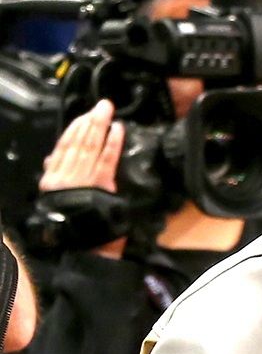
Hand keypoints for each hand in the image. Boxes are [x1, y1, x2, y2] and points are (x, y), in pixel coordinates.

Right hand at [40, 99, 125, 256]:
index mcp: (53, 180)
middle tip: (102, 105)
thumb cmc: (75, 224)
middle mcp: (65, 178)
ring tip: (107, 111)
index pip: (62, 147)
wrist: (85, 248)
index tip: (84, 115)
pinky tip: (117, 129)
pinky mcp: (101, 186)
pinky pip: (107, 159)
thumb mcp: (58, 198)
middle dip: (90, 121)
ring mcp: (83, 180)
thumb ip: (55, 176)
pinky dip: (113, 142)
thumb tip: (51, 157)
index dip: (74, 129)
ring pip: (90, 147)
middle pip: (78, 143)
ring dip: (99, 126)